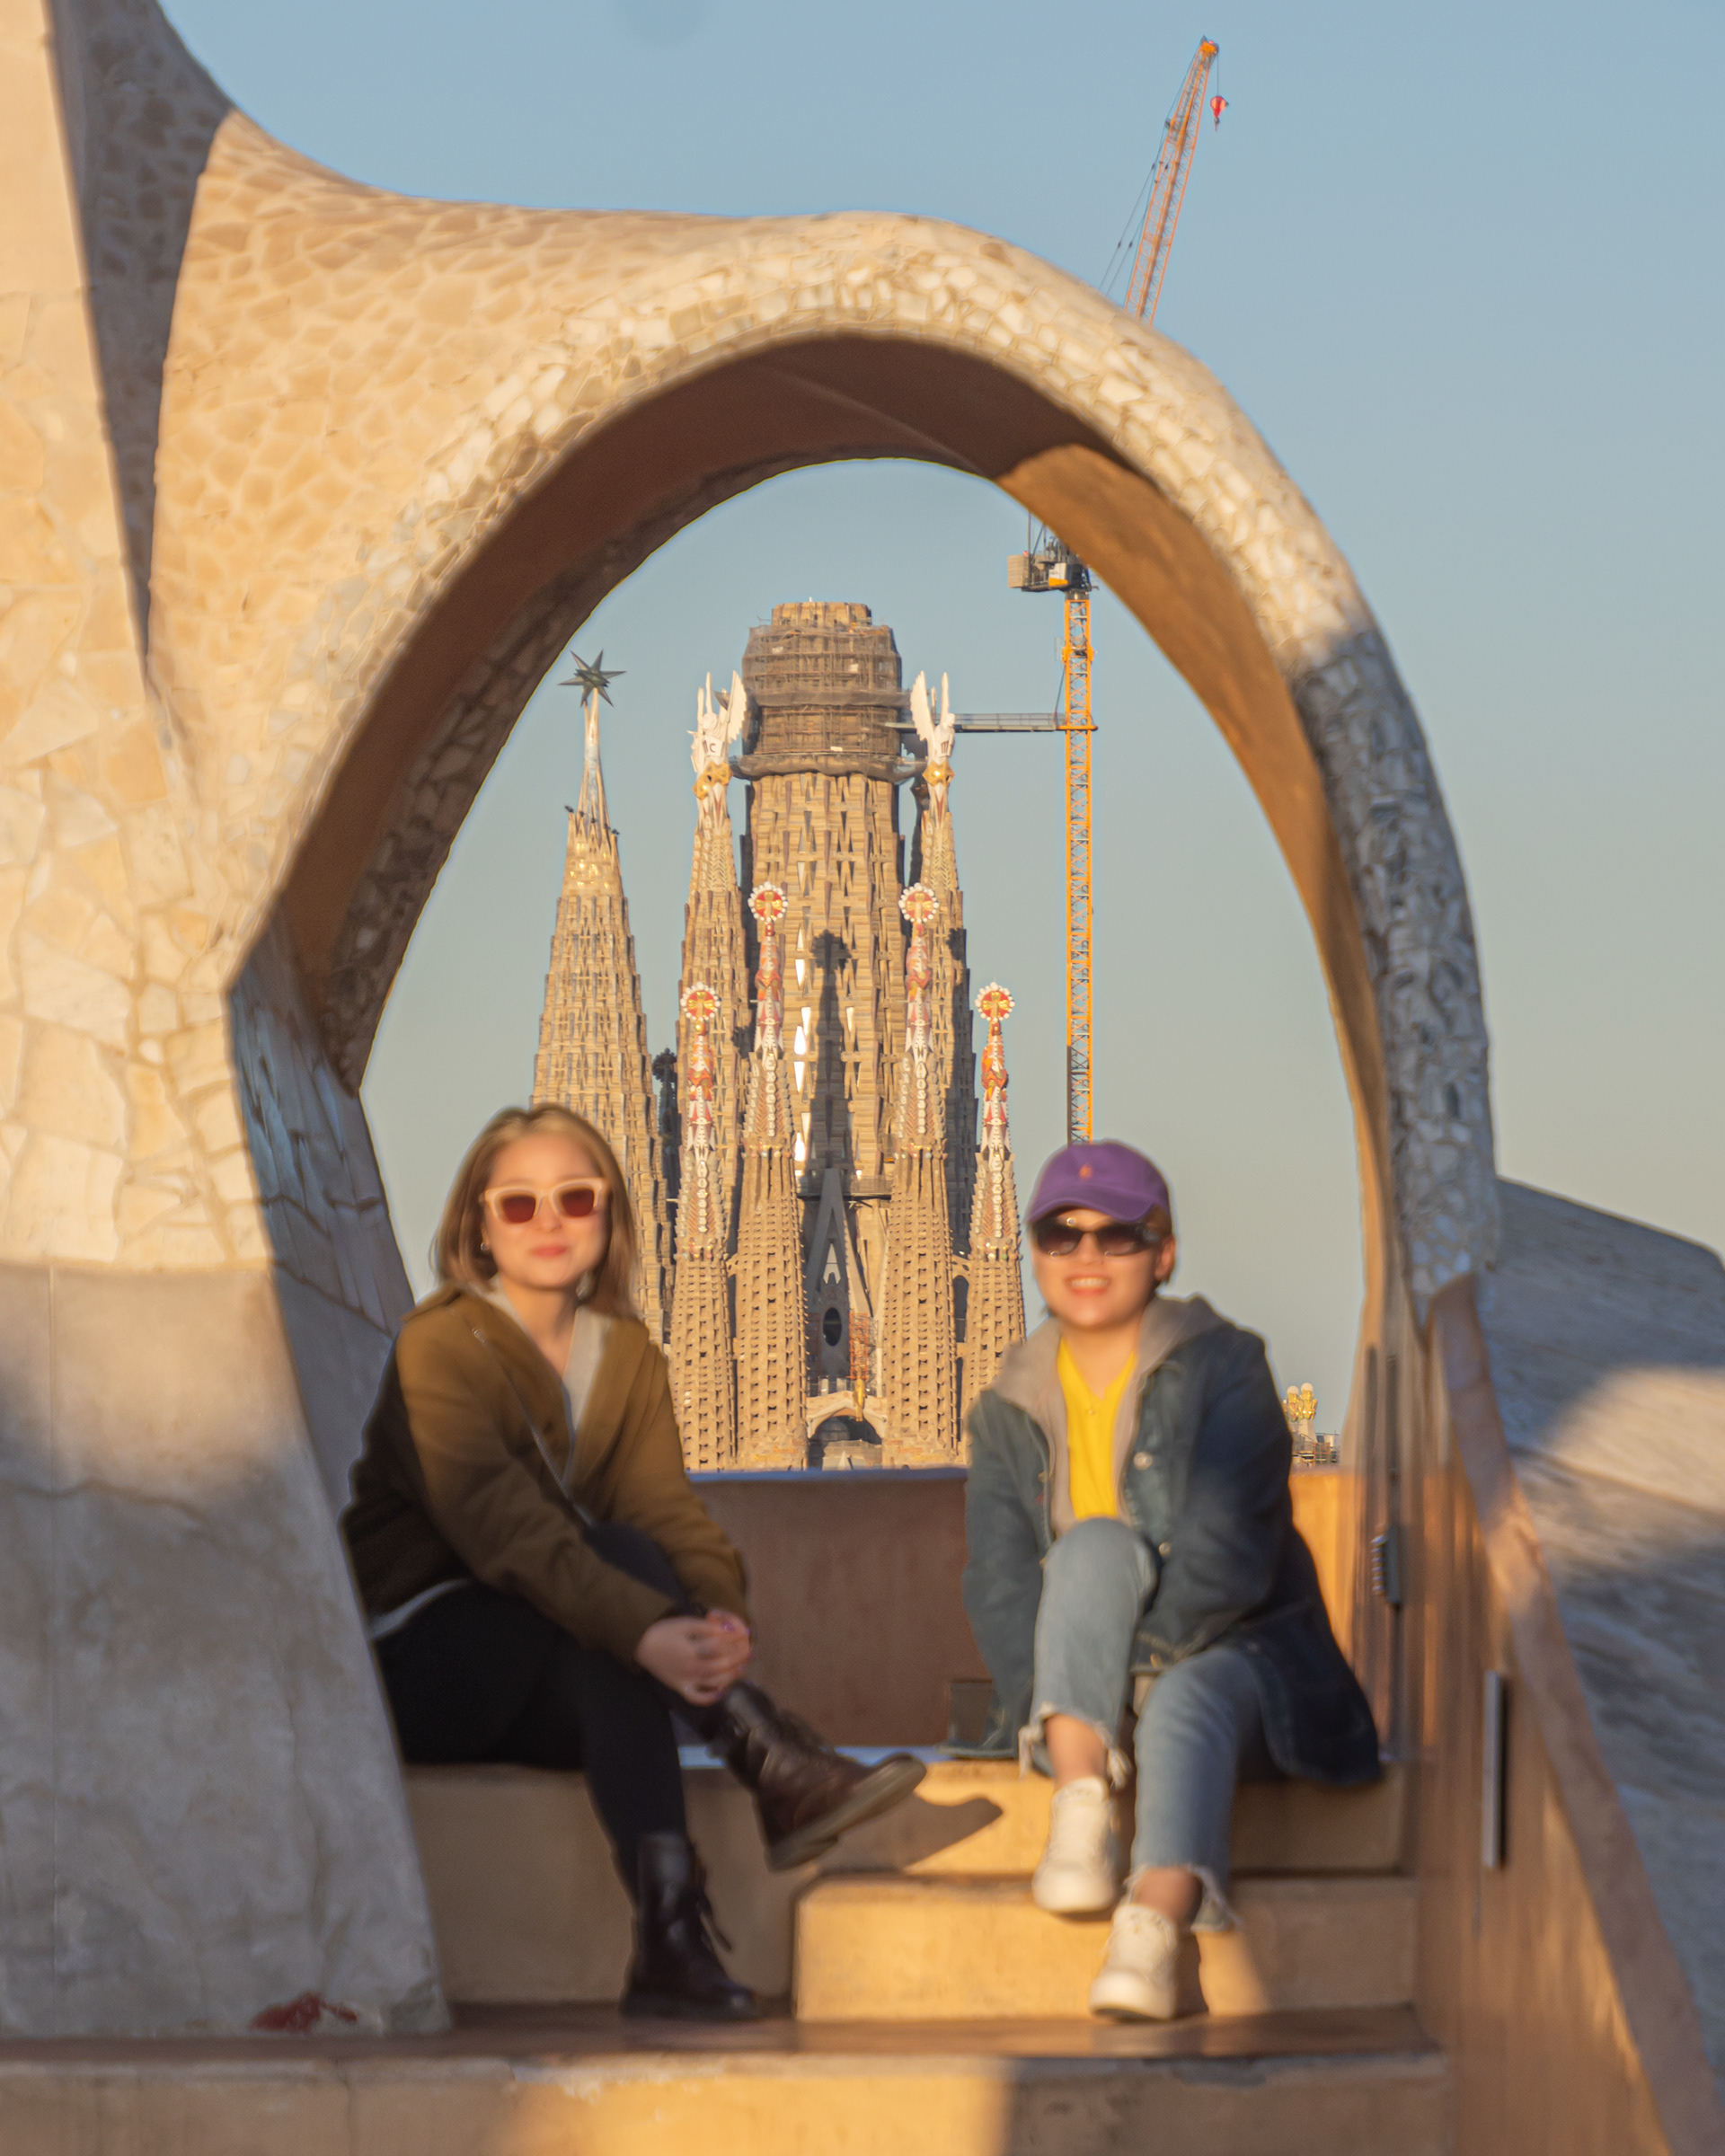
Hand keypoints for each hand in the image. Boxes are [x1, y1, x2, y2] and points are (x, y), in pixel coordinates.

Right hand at [636, 1613, 752, 1704]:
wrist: (642, 1644)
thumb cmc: (665, 1631)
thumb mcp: (686, 1623)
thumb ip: (707, 1627)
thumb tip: (729, 1629)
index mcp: (690, 1650)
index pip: (718, 1647)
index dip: (733, 1640)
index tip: (745, 1634)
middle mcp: (690, 1668)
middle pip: (719, 1665)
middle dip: (737, 1659)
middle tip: (750, 1653)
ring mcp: (685, 1681)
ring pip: (712, 1682)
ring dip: (730, 1677)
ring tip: (741, 1669)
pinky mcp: (680, 1688)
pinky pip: (696, 1698)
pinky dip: (709, 1698)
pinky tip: (721, 1692)